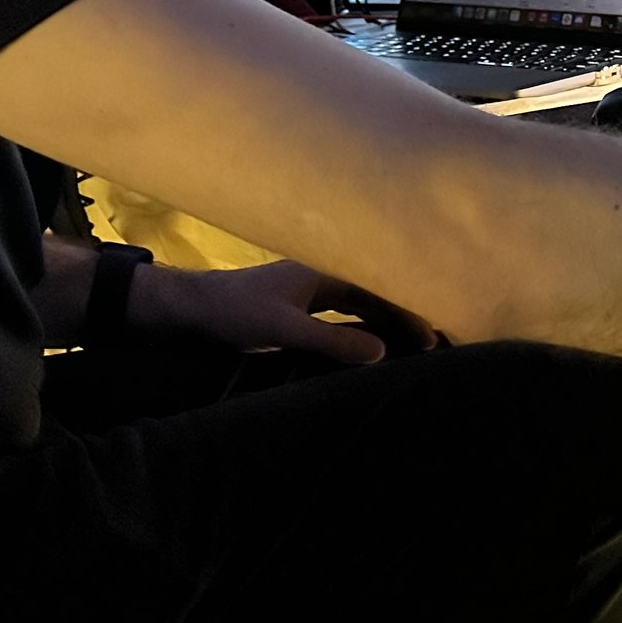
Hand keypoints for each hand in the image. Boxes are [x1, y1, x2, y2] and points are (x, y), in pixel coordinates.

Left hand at [132, 259, 439, 364]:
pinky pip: (343, 321)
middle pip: (376, 294)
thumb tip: (382, 353)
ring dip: (385, 327)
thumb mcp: (283, 329)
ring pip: (361, 309)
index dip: (410, 310)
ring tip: (412, 350)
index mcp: (325, 269)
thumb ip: (332, 341)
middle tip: (434, 344)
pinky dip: (362, 335)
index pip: (381, 286)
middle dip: (405, 316)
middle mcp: (323, 277)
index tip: (434, 336)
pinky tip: (372, 353)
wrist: (187, 312)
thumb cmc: (233, 312)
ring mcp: (311, 294)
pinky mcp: (299, 312)